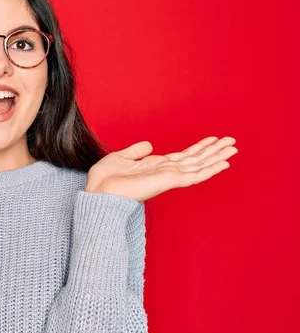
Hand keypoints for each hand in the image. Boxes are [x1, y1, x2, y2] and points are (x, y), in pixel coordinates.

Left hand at [85, 136, 237, 201]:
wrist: (99, 192)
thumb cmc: (105, 180)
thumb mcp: (121, 158)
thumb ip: (136, 151)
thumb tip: (150, 145)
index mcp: (155, 166)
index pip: (183, 156)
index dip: (199, 148)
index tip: (213, 139)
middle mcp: (165, 172)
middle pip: (195, 160)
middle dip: (214, 151)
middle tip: (232, 141)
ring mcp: (168, 177)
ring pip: (199, 165)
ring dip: (217, 157)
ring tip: (233, 149)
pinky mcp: (168, 181)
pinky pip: (194, 175)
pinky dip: (209, 169)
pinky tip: (223, 164)